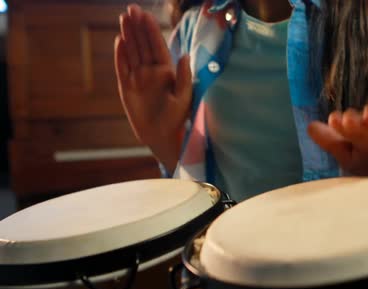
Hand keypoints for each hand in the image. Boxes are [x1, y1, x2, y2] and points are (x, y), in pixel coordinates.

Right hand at [115, 4, 191, 170]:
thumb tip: (185, 55)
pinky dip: (121, 55)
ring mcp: (138, 77)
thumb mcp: (184, 97)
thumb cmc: (177, 118)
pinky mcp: (127, 86)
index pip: (157, 46)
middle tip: (132, 9)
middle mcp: (151, 71)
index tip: (146, 15)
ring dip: (128, 35)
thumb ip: (184, 77)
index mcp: (166, 71)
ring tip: (124, 18)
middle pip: (143, 44)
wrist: (161, 135)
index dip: (151, 30)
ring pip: (132, 52)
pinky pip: (122, 67)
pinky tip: (119, 41)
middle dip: (138, 27)